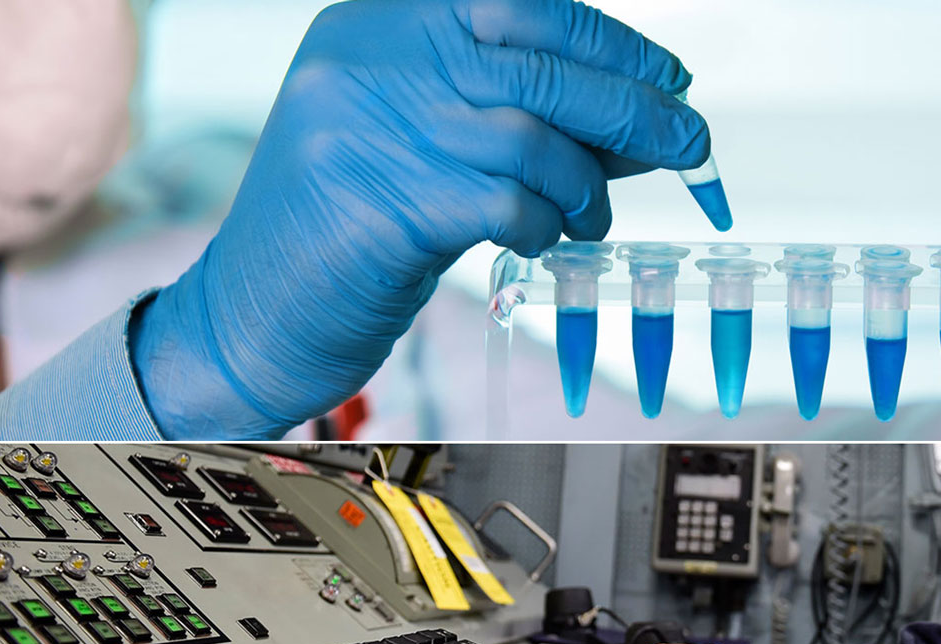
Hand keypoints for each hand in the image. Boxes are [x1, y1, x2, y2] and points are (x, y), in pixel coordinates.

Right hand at [132, 0, 708, 437]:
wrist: (252, 315)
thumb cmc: (345, 234)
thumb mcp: (420, 142)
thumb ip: (508, 114)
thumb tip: (632, 116)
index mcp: (378, 22)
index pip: (521, 2)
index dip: (608, 42)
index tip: (667, 81)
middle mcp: (371, 57)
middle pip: (540, 61)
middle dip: (633, 106)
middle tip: (688, 144)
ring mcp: (371, 126)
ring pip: (534, 135)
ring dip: (588, 185)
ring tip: (593, 219)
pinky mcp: (385, 204)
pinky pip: (509, 202)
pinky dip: (545, 225)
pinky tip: (543, 241)